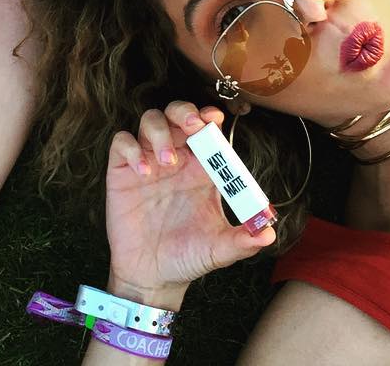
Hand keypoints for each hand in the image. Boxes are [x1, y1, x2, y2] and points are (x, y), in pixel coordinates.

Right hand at [104, 102, 274, 305]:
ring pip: (150, 120)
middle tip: (192, 126)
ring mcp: (148, 161)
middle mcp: (176, 158)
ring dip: (159, 131)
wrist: (152, 277)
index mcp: (200, 168)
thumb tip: (268, 234)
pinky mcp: (122, 172)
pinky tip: (142, 172)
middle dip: (184, 111)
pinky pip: (121, 143)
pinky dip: (131, 149)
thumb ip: (242, 241)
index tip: (214, 119)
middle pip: (176, 113)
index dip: (209, 117)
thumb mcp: (218, 250)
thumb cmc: (188, 257)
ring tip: (167, 161)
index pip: (206, 128)